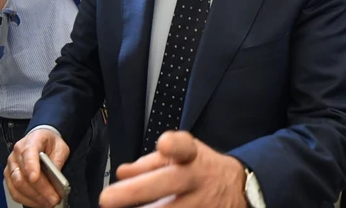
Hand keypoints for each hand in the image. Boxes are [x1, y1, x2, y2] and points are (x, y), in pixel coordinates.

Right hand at [5, 129, 69, 207]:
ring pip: (17, 186)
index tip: (35, 178)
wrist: (38, 139)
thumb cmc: (49, 143)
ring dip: (34, 198)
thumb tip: (56, 178)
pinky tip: (39, 203)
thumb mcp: (60, 146)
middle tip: (53, 199)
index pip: (28, 154)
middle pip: (22, 176)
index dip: (30, 167)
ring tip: (48, 203)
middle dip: (39, 190)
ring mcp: (11, 167)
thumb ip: (58, 160)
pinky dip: (27, 200)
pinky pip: (15, 192)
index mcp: (31, 142)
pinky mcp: (9, 177)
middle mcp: (16, 154)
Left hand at [99, 131, 247, 207]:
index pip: (183, 147)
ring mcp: (204, 204)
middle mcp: (197, 179)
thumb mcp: (180, 156)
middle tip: (106, 199)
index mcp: (190, 157)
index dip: (174, 145)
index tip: (163, 144)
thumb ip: (149, 163)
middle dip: (136, 192)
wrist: (239, 189)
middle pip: (168, 183)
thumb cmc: (199, 169)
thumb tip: (121, 173)